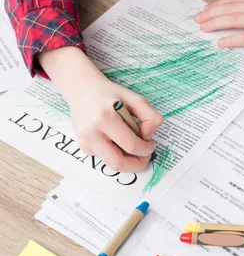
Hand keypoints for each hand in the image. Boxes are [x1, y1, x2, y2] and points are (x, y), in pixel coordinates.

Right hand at [38, 47, 162, 171]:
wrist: (82, 90)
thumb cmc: (110, 94)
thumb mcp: (134, 98)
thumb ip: (150, 115)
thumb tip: (149, 136)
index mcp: (105, 118)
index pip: (131, 145)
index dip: (146, 149)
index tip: (150, 143)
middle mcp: (91, 132)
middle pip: (118, 163)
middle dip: (137, 164)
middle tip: (145, 156)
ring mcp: (84, 141)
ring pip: (111, 164)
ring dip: (127, 161)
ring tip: (133, 147)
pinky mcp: (82, 146)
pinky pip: (104, 158)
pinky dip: (116, 154)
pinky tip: (117, 140)